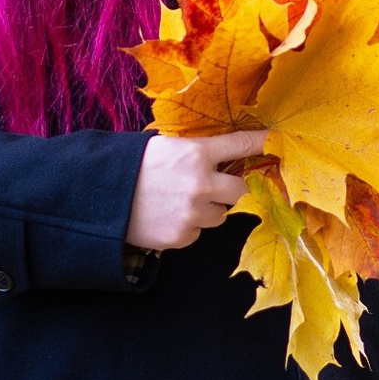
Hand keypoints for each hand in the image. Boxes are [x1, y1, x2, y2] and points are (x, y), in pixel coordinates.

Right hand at [126, 130, 269, 250]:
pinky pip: (198, 231)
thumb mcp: (165, 146)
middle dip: (231, 188)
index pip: (241, 145)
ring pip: (220, 215)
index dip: (262, 143)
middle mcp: (201, 184)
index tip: (278, 142)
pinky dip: (188, 226)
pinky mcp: (182, 236)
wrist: (100, 196)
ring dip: (208, 209)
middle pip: (241, 190)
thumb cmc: (131, 166)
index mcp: (196, 154)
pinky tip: (166, 215)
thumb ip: (196, 152)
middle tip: (213, 185)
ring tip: (178, 201)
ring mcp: (193, 214)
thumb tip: (224, 155)